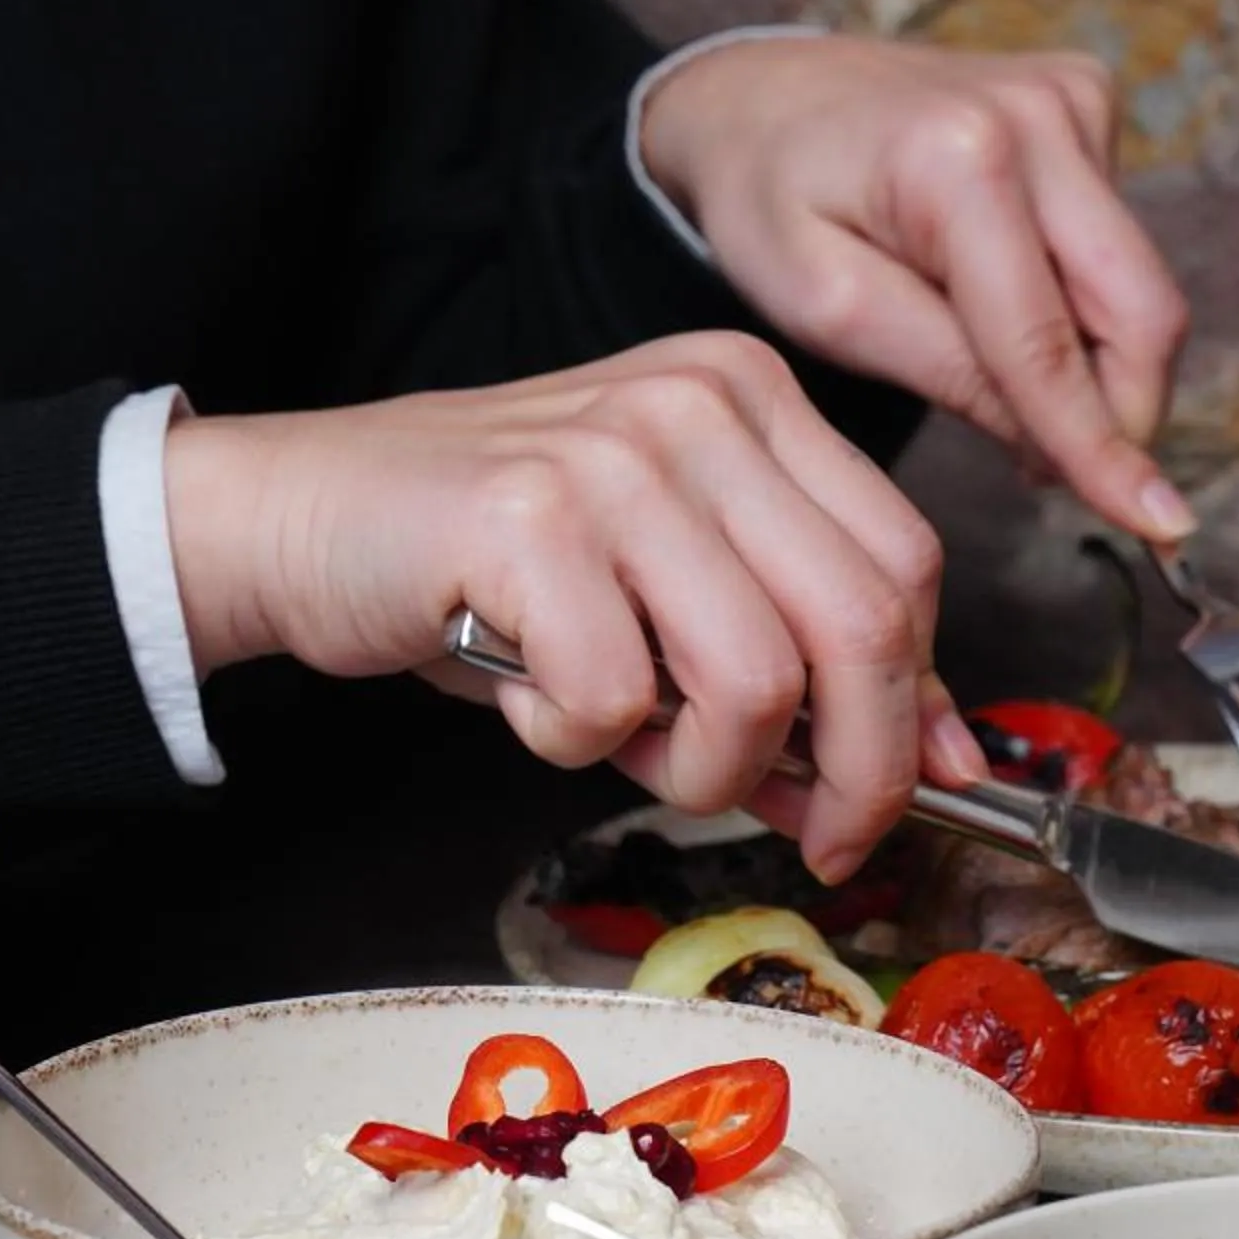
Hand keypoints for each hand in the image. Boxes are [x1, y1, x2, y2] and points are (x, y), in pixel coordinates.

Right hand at [161, 332, 983, 878]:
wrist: (302, 515)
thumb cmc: (495, 572)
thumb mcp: (670, 599)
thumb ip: (801, 668)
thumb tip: (936, 773)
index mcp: (756, 400)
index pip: (905, 564)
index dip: (917, 704)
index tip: (890, 797)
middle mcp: (702, 406)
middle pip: (862, 623)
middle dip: (856, 770)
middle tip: (817, 839)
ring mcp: (616, 455)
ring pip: (755, 679)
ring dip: (698, 768)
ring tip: (619, 744)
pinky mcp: (527, 519)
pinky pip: (615, 700)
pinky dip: (574, 742)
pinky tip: (528, 696)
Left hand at [638, 34, 1195, 539]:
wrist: (757, 93)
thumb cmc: (770, 199)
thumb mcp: (827, 308)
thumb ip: (948, 373)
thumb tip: (1061, 451)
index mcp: (959, 160)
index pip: (1048, 343)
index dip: (1101, 447)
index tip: (1158, 525)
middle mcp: (1038, 113)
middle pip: (1140, 308)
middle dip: (1121, 414)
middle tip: (1061, 480)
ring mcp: (1071, 98)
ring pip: (1138, 283)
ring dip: (1096, 361)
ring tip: (1002, 390)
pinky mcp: (1084, 101)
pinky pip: (1115, 239)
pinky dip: (1080, 298)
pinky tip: (1003, 300)